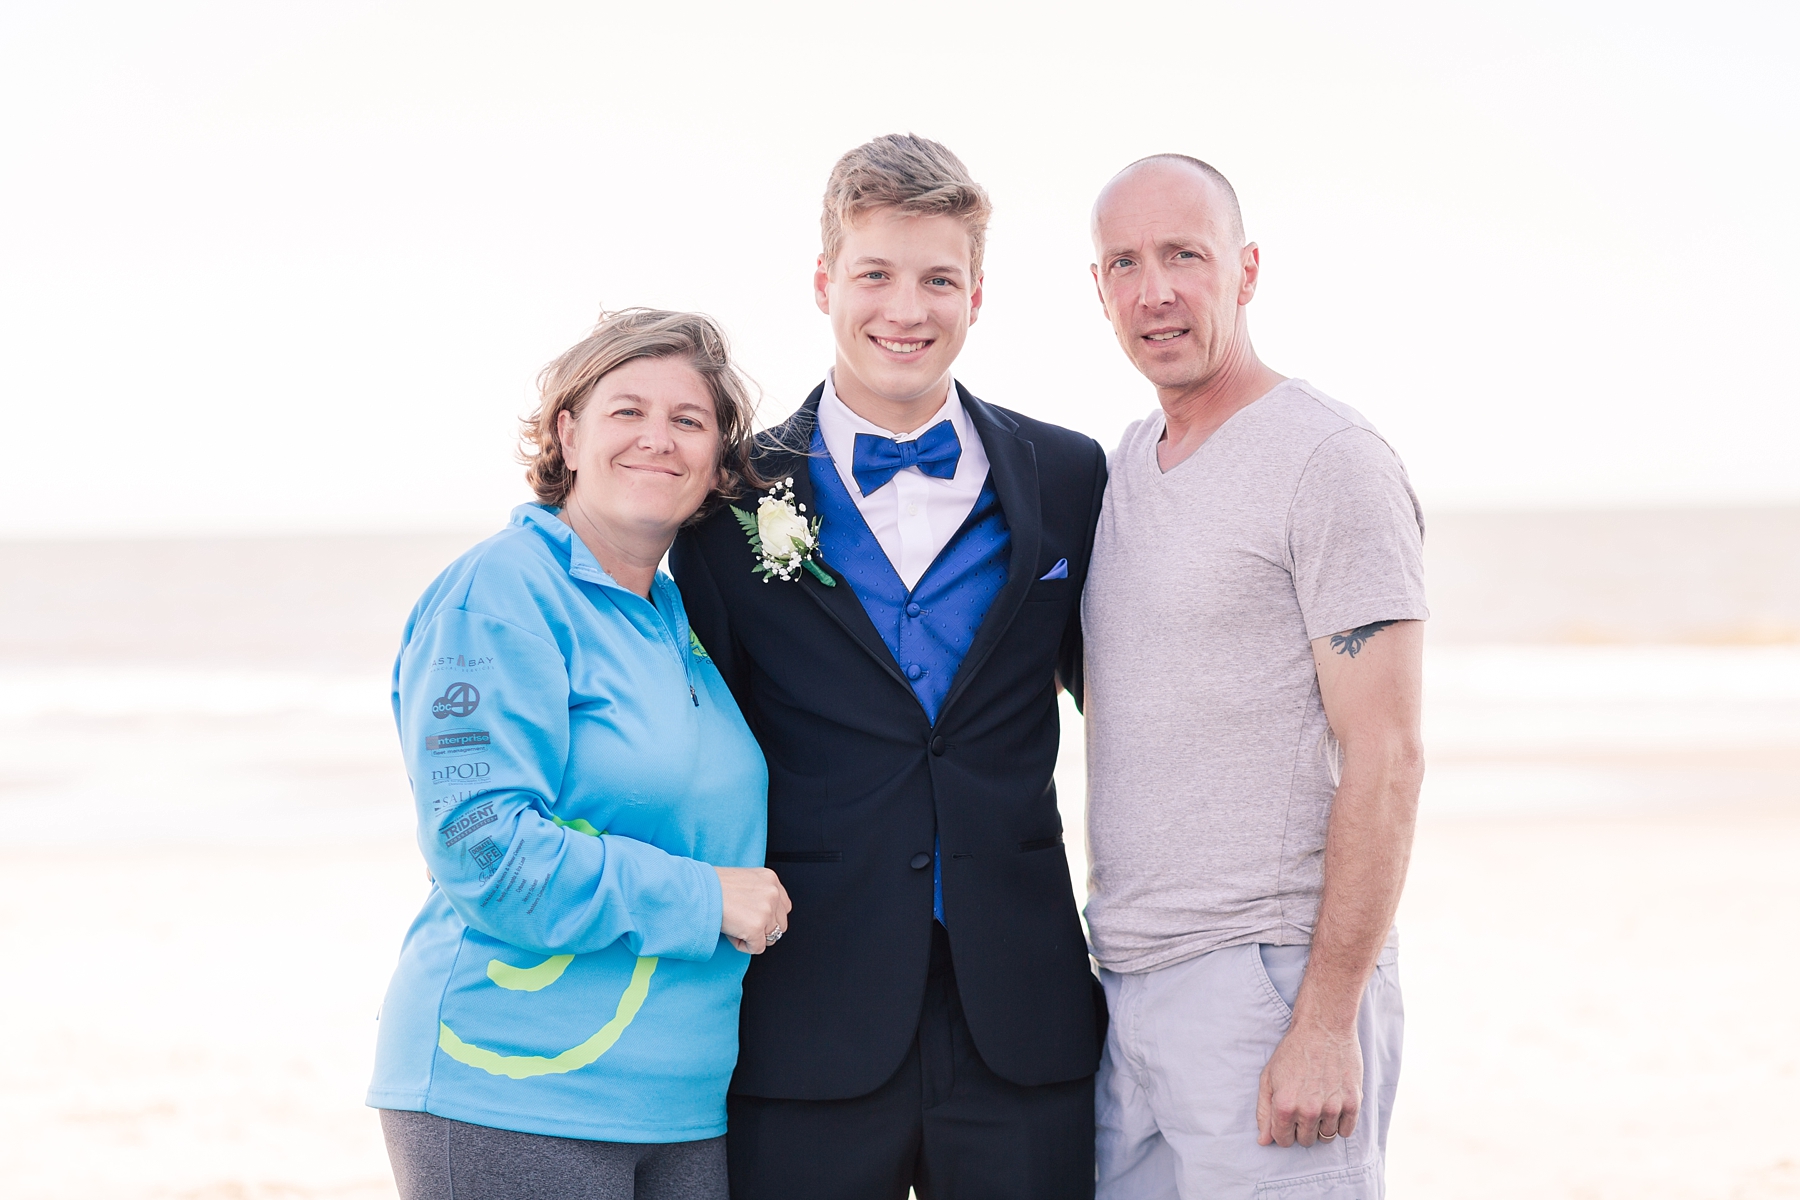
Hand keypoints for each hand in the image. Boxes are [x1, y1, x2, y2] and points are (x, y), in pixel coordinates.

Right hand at [715, 866, 790, 953]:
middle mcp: (773, 893)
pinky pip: (757, 948)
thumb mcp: (744, 880)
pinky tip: (731, 931)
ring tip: (734, 924)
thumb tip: (764, 913)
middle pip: (780, 925)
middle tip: (741, 922)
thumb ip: (759, 893)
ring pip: (770, 938)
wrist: (698, 890)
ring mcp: (766, 911)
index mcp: (771, 879)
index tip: (753, 917)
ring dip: (752, 936)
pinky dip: (743, 945)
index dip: (768, 917)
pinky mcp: (756, 927)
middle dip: (762, 929)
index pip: (783, 908)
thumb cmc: (713, 886)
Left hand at [1256, 1018, 1362, 1147]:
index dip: (1283, 1131)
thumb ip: (1264, 1112)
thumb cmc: (1293, 1050)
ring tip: (1319, 1103)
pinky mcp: (1353, 1102)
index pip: (1282, 1140)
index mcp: (1285, 1106)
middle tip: (1304, 1107)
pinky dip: (1340, 1123)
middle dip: (1302, 1128)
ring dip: (1322, 1126)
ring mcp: (1333, 1108)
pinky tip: (1333, 1105)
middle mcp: (1309, 1111)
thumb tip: (1263, 1142)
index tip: (1287, 1119)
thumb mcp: (1269, 1077)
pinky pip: (1346, 1131)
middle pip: (1305, 1141)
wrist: (1324, 1027)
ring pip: (1326, 1137)